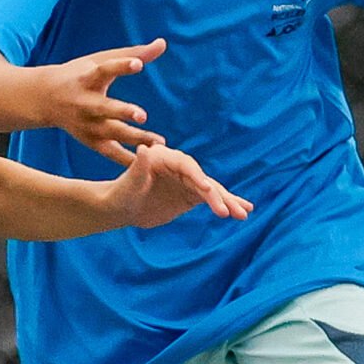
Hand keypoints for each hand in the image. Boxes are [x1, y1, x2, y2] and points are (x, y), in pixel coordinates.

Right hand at [39, 37, 168, 163]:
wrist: (45, 99)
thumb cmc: (80, 75)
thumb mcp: (100, 60)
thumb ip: (133, 54)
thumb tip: (163, 43)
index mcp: (86, 78)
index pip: (104, 70)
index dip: (121, 66)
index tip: (138, 64)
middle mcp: (84, 103)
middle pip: (103, 108)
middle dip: (121, 112)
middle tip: (143, 115)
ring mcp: (86, 124)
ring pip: (111, 133)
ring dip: (134, 138)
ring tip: (160, 142)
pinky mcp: (90, 141)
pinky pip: (110, 153)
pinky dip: (127, 159)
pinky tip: (148, 161)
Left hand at [106, 142, 251, 228]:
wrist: (121, 207)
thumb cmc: (120, 194)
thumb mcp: (127, 185)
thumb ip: (138, 168)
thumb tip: (144, 150)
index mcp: (163, 157)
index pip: (185, 166)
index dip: (197, 177)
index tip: (207, 190)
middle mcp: (179, 165)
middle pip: (202, 178)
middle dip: (217, 195)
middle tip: (228, 211)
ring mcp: (187, 180)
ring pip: (212, 189)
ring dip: (228, 201)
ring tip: (244, 213)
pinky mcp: (191, 193)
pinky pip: (212, 198)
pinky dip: (226, 204)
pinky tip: (242, 211)